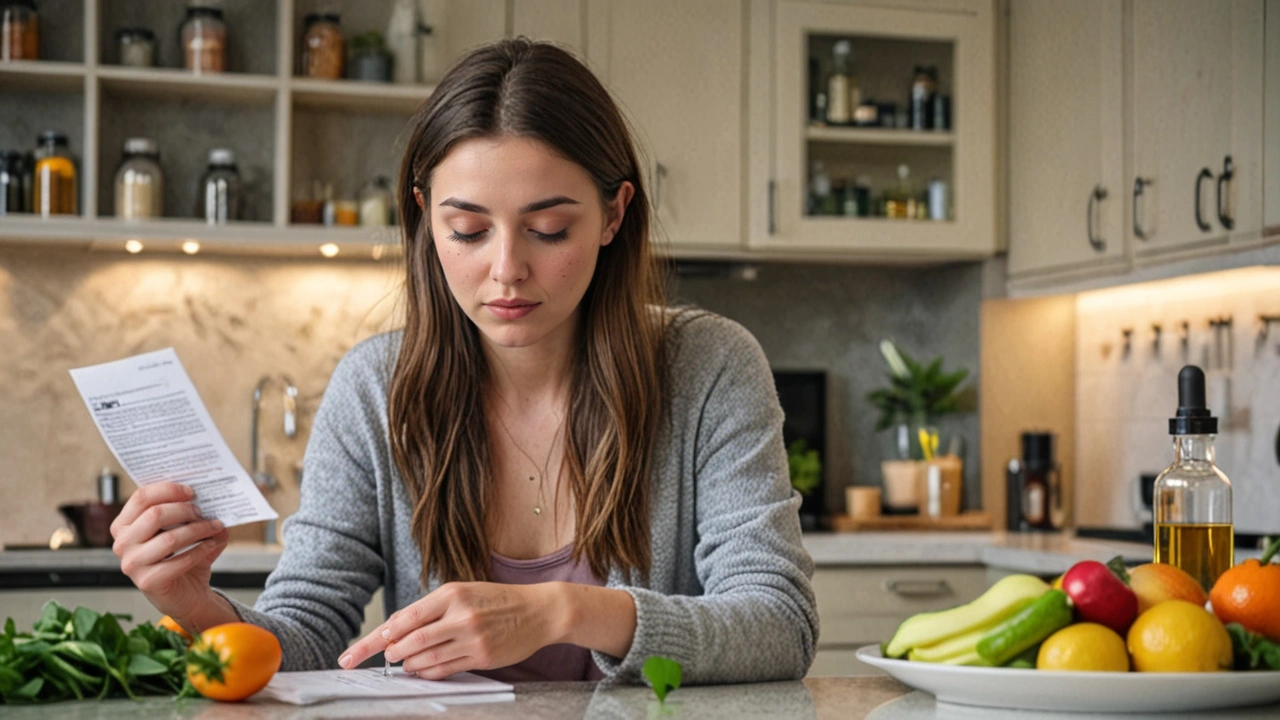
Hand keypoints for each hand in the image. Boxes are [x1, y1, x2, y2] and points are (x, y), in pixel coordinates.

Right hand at [111, 481, 229, 621]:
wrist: (185, 595)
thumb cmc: (180, 557)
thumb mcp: (184, 531)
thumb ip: (194, 514)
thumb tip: (213, 501)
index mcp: (124, 525)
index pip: (141, 497)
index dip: (168, 490)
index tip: (191, 492)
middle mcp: (122, 544)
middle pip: (154, 515)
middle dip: (185, 510)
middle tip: (203, 512)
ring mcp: (132, 564)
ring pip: (169, 538)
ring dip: (198, 530)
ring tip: (215, 527)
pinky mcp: (147, 582)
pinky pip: (179, 561)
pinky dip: (200, 550)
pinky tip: (211, 545)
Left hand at [340, 582, 563, 679]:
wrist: (539, 610)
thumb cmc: (496, 600)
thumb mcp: (464, 592)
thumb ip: (431, 609)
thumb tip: (395, 630)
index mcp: (452, 594)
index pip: (405, 618)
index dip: (378, 637)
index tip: (359, 649)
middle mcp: (461, 615)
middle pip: (411, 642)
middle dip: (389, 654)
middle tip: (384, 657)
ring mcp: (473, 638)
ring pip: (425, 660)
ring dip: (408, 665)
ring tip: (405, 662)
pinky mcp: (483, 657)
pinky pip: (445, 671)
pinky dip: (427, 673)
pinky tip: (423, 670)